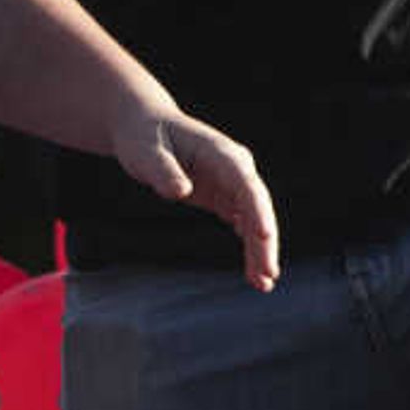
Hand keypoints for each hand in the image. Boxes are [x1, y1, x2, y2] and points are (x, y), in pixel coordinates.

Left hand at [109, 102, 279, 290]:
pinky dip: (248, 245)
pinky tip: (253, 270)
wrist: (143, 126)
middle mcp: (235, 167)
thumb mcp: (145, 152)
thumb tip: (181, 191)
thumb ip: (163, 171)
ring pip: (254, 218)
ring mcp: (232, 182)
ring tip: (262, 283)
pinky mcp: (224, 195)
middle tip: (266, 277)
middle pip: (257, 207)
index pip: (246, 184)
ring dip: (260, 249)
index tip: (263, 237)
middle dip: (264, 242)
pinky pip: (243, 222)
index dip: (257, 211)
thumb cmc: (143, 135)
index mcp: (221, 153)